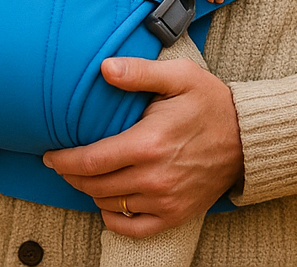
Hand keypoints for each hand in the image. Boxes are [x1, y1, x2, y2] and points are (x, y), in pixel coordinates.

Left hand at [42, 56, 243, 235]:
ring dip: (90, 191)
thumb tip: (104, 68)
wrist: (247, 137)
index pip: (91, 160)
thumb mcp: (179, 76)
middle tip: (61, 163)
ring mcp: (165, 200)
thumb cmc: (211, 101)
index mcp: (149, 143)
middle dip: (71, 174)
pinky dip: (113, 220)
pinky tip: (107, 204)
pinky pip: (133, 228)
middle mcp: (154, 177)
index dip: (63, 160)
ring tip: (84, 175)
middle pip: (94, 184)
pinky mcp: (176, 214)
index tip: (49, 154)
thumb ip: (139, 72)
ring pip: (109, 204)